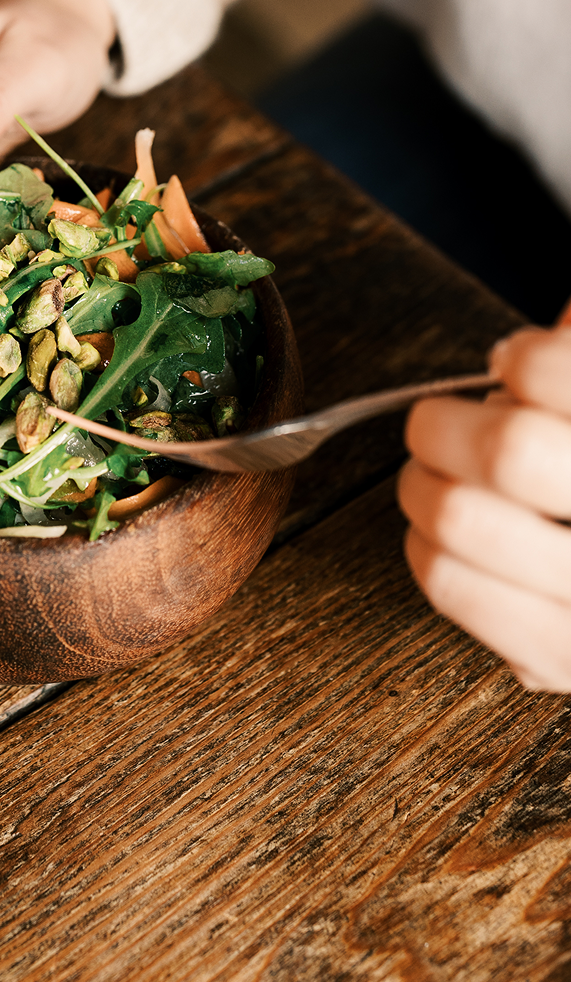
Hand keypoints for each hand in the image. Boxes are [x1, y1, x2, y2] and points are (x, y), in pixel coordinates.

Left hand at [399, 309, 570, 688]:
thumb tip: (559, 320)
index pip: (555, 378)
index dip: (527, 361)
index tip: (510, 363)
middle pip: (508, 449)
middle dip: (449, 421)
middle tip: (440, 420)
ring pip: (458, 516)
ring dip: (424, 480)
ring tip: (438, 476)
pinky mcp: (559, 661)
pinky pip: (447, 582)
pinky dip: (424, 543)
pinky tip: (446, 532)